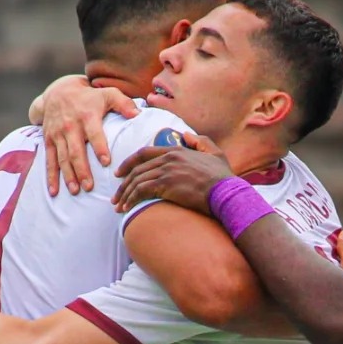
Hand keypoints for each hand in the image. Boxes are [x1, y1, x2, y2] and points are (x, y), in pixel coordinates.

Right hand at [31, 74, 138, 196]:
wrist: (58, 92)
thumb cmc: (89, 96)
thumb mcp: (107, 93)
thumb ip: (123, 103)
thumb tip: (139, 114)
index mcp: (87, 116)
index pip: (94, 133)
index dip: (99, 147)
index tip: (106, 162)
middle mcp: (71, 126)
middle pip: (76, 151)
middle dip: (82, 169)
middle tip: (89, 186)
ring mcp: (58, 134)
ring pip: (63, 158)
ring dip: (68, 175)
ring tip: (75, 191)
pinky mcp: (49, 140)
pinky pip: (49, 160)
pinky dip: (51, 176)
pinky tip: (54, 191)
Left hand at [113, 134, 232, 215]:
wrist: (226, 192)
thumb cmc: (223, 177)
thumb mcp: (215, 153)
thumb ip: (201, 142)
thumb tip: (186, 135)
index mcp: (176, 150)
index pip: (145, 153)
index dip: (129, 163)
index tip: (120, 173)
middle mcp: (168, 158)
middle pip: (137, 169)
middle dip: (123, 183)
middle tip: (116, 195)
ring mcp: (166, 171)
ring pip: (137, 180)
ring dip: (125, 194)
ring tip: (118, 206)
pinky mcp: (166, 185)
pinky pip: (141, 191)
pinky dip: (131, 200)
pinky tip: (127, 209)